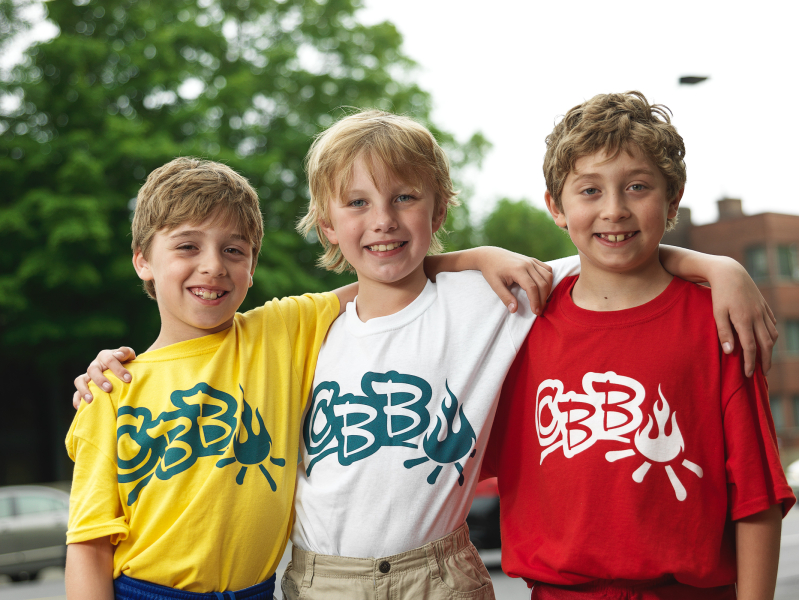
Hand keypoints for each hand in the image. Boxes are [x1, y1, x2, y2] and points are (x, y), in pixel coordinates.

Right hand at [72, 347, 136, 408]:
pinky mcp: (84, 388)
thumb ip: (126, 352)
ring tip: (91, 400)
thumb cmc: (126, 363)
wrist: (122, 372)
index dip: (118, 369)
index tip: (128, 379)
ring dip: (84, 390)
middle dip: (100, 380)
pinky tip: (82, 407)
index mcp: (105, 356)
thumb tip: (119, 355)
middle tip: (109, 388)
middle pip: (92, 370)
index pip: (110, 360)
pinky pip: (76, 394)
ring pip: (80, 381)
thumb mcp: (129, 356)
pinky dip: (77, 400)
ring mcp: (87, 377)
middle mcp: (94, 366)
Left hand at [479, 247, 552, 314]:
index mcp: (517, 270)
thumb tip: (514, 310)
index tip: (536, 312)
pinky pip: (547, 269)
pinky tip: (544, 288)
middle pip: (542, 283)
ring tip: (542, 301)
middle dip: (543, 299)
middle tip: (539, 310)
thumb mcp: (495, 285)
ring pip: (548, 276)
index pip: (532, 288)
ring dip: (548, 290)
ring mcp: (531, 261)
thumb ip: (505, 297)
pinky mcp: (532, 260)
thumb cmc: (491, 270)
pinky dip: (549, 279)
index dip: (536, 301)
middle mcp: (527, 264)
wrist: (490, 255)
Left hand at [707, 258, 776, 376]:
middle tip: (763, 373)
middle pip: (766, 344)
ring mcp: (763, 310)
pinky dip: (772, 334)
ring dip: (771, 349)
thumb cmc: (719, 293)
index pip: (751, 347)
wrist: (729, 272)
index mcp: (744, 320)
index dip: (751, 363)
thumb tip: (730, 352)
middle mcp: (757, 316)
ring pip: (772, 334)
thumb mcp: (717, 313)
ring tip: (766, 359)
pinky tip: (767, 340)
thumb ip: (724, 333)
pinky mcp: (764, 305)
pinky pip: (772, 323)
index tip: (749, 374)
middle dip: (766, 361)